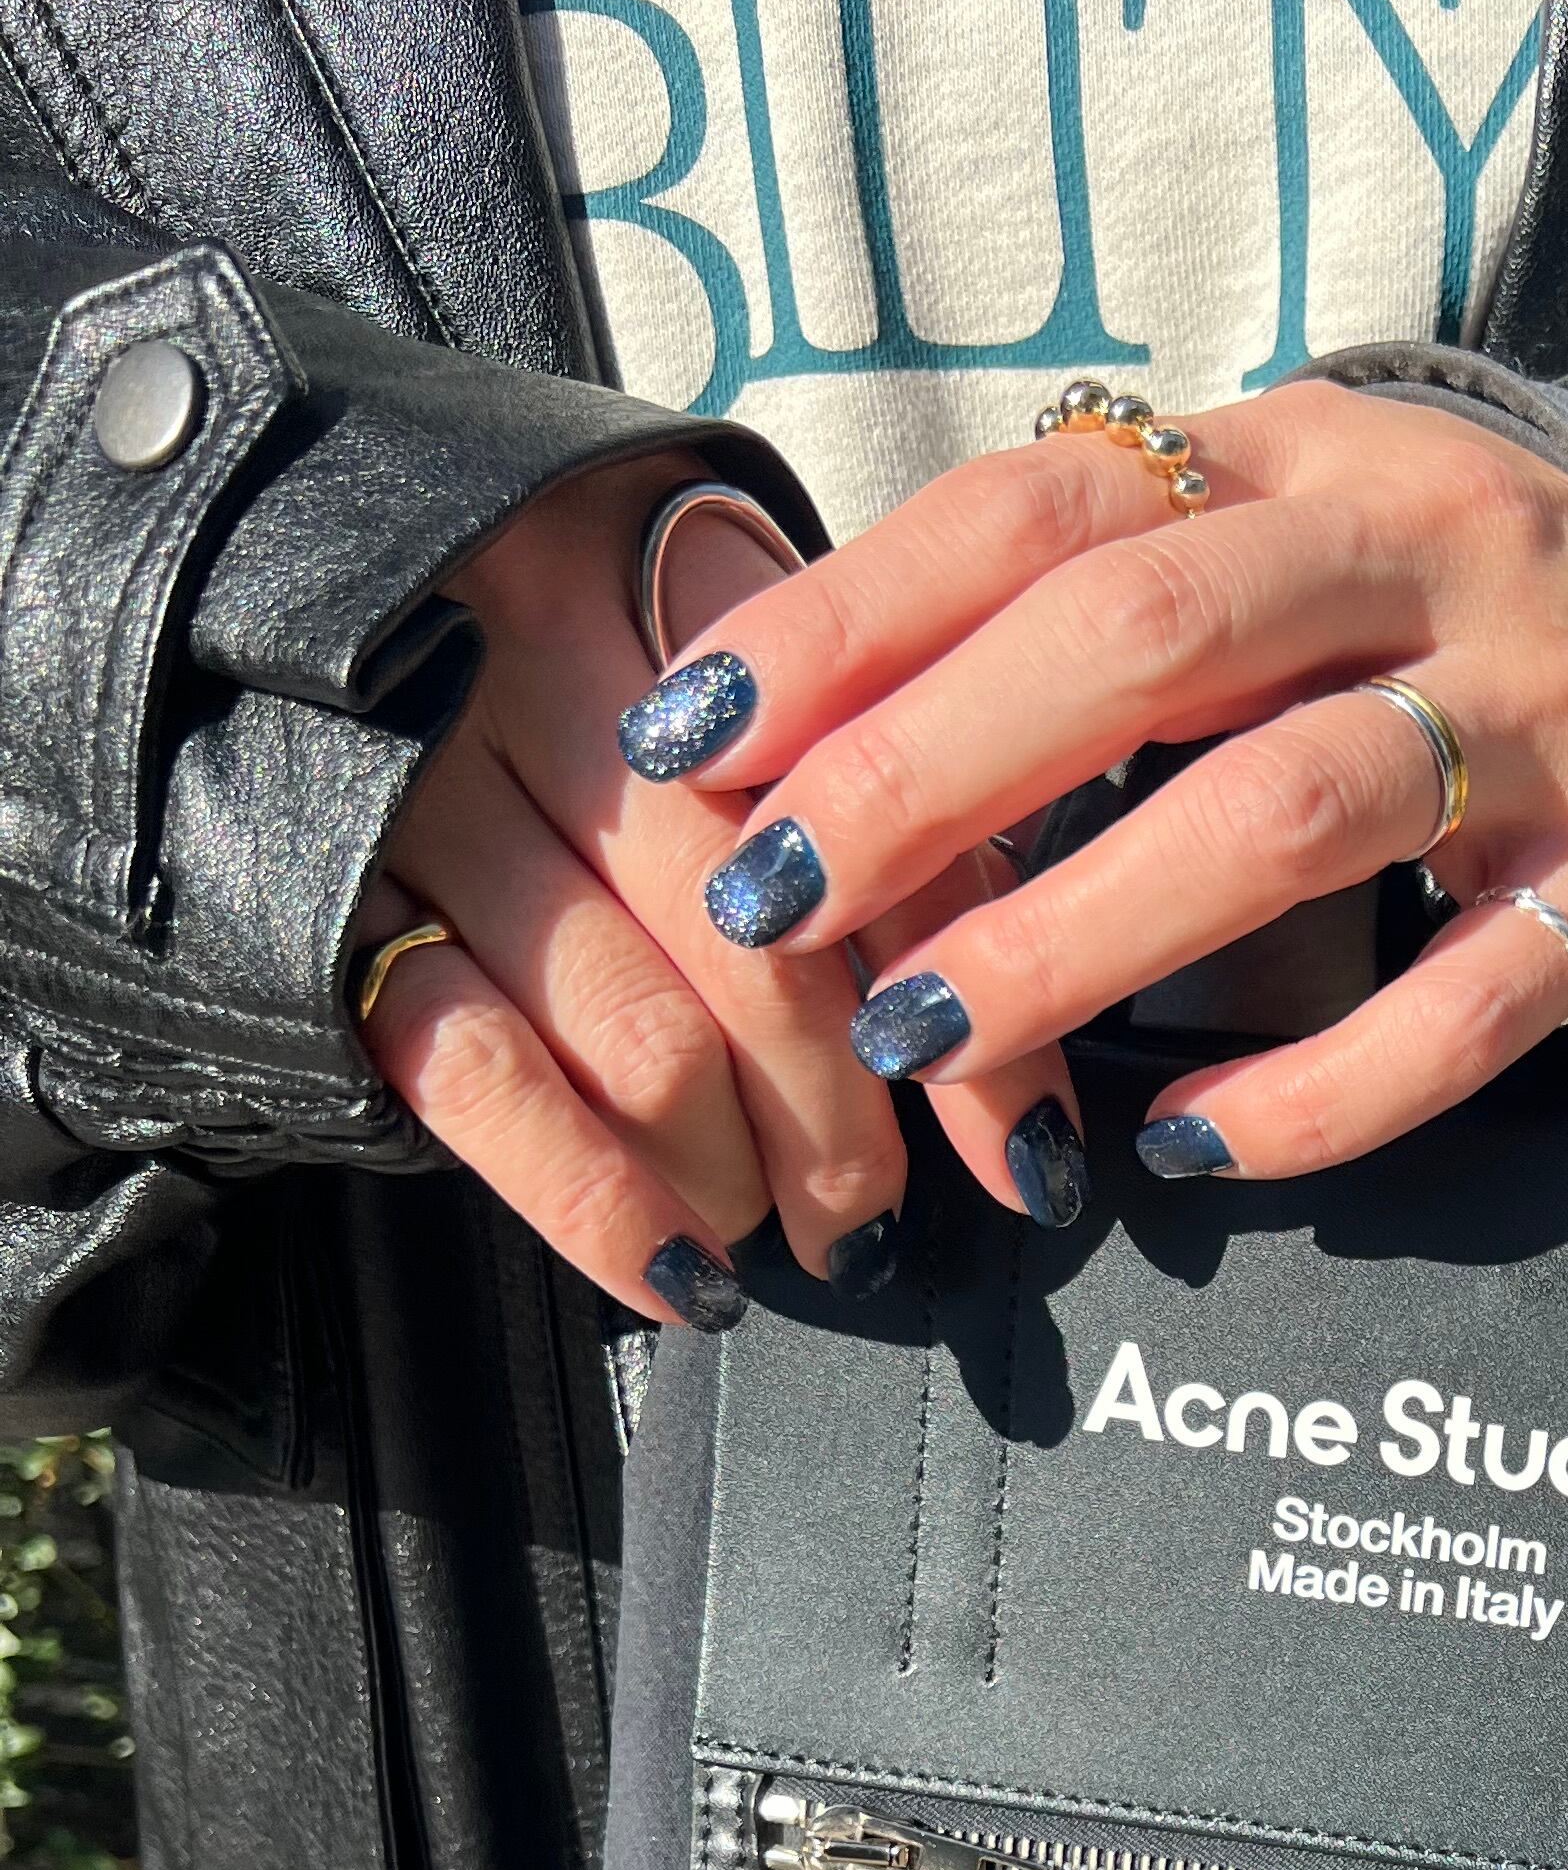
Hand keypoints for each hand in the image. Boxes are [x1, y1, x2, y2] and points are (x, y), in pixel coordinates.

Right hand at [352, 462, 996, 1321]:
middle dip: (841, 1126)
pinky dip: (602, 1205)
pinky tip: (678, 1276)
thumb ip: (880, 841)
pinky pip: (491, 1085)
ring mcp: (430, 788)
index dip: (967, 1009)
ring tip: (768, 1233)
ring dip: (731, 1174)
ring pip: (642, 1035)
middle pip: (761, 950)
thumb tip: (1015, 1088)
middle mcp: (552, 672)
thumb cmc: (550, 686)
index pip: (876, 827)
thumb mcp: (721, 701)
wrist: (245, 611)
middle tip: (873, 1219)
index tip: (1020, 1150)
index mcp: (677, 593)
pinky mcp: (336, 904)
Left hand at [608, 381, 1567, 1199]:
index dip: (858, 620)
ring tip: (934, 1032)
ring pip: (1293, 811)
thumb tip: (804, 741)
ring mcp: (1546, 714)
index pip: (1045, 507)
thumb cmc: (1434, 615)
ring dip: (1088, 930)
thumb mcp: (1277, 540)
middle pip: (1150, 636)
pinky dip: (1316, 1091)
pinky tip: (1185, 1143)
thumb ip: (1090, 603)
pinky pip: (1468, 1007)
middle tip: (777, 901)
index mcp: (1300, 455)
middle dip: (933, 773)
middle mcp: (1428, 553)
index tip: (698, 741)